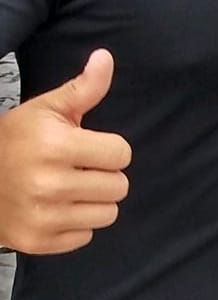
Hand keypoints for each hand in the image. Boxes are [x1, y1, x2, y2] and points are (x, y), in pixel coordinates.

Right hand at [0, 50, 131, 255]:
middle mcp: (50, 184)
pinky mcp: (39, 242)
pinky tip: (55, 208)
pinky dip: (76, 224)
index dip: (108, 149)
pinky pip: (86, 236)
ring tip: (69, 189)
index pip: (122, 154)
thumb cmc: (14, 141)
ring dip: (94, 201)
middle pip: (119, 186)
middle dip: (103, 175)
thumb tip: (106, 58)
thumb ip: (83, 88)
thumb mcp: (46, 109)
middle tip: (77, 169)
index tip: (87, 148)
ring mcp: (44, 217)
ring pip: (108, 213)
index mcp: (57, 146)